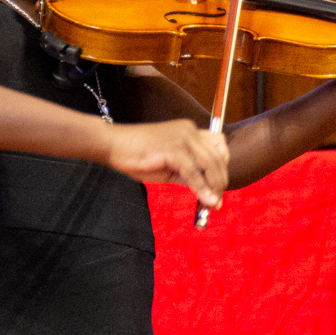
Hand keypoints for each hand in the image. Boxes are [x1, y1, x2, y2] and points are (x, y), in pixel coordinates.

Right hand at [106, 119, 228, 208]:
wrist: (112, 145)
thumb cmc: (137, 155)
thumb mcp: (169, 165)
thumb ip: (188, 173)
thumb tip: (206, 191)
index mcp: (189, 130)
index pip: (218, 144)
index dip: (223, 164)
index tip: (220, 183)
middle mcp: (190, 131)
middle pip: (217, 157)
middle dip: (220, 181)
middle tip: (218, 201)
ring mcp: (183, 138)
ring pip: (210, 164)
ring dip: (215, 186)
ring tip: (214, 204)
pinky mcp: (174, 149)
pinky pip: (194, 172)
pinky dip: (201, 188)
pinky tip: (205, 201)